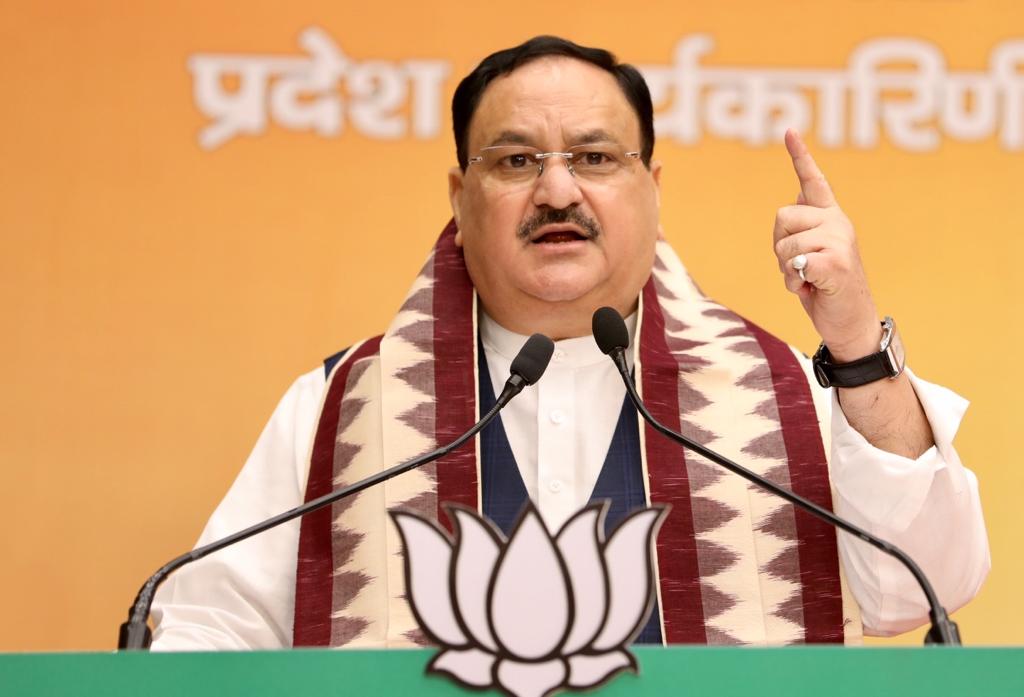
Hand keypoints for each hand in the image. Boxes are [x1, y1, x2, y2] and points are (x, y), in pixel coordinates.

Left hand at [772, 129, 880, 360]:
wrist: (849, 322)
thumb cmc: (825, 289)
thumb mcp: (810, 255)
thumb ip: (802, 230)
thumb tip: (793, 204)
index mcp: (830, 217)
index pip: (813, 181)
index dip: (800, 155)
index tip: (789, 130)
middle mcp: (837, 222)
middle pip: (781, 218)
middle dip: (778, 247)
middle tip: (797, 267)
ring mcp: (840, 241)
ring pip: (784, 246)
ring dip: (785, 271)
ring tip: (806, 280)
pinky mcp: (838, 263)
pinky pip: (796, 265)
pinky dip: (794, 283)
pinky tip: (810, 290)